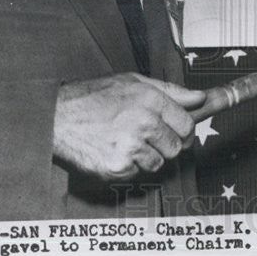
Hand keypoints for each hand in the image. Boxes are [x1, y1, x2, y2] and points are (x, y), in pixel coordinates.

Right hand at [53, 73, 205, 180]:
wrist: (57, 117)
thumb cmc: (93, 97)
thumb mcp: (133, 82)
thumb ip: (170, 91)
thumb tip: (199, 97)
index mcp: (151, 100)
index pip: (187, 125)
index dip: (184, 131)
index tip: (179, 133)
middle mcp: (144, 123)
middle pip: (176, 148)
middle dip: (167, 145)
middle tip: (150, 138)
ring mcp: (130, 147)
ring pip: (158, 163)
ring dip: (147, 157)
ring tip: (127, 141)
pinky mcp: (117, 167)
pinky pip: (137, 173)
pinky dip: (129, 166)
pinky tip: (115, 150)